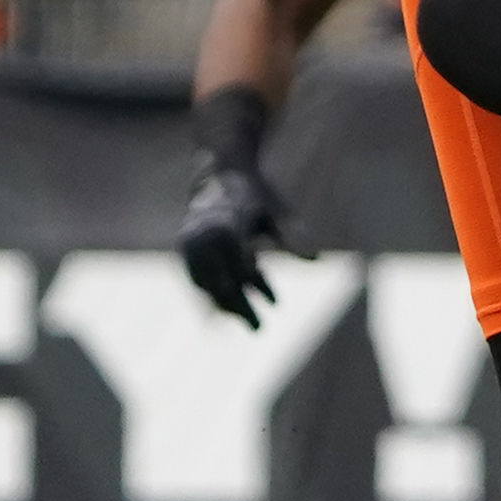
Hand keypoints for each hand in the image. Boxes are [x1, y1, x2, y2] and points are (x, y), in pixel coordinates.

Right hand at [180, 145, 294, 325]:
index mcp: (228, 228)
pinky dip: (210, 293)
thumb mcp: (275, 212)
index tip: (275, 304)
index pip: (244, 270)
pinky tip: (226, 307)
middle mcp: (204, 237)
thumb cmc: (254, 192)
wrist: (219, 172)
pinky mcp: (183, 246)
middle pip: (222, 284)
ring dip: (224, 305)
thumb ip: (292, 235)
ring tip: (244, 318)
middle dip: (240, 308)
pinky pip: (196, 277)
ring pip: (206, 285)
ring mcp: (189, 242)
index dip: (260, 289)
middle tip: (258, 329)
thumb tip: (318, 258)